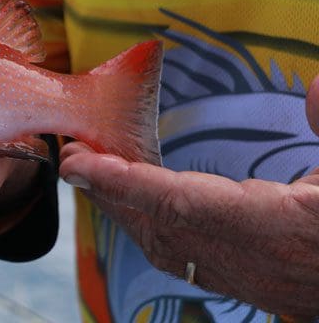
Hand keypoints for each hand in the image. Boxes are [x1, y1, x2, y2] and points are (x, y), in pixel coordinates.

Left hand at [57, 75, 318, 317]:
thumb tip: (318, 86)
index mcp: (278, 231)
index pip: (181, 205)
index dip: (125, 183)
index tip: (79, 163)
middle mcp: (251, 260)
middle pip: (160, 227)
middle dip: (110, 193)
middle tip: (74, 158)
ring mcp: (249, 276)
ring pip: (167, 245)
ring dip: (125, 209)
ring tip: (95, 173)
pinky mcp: (251, 281)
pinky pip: (185, 255)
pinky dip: (152, 225)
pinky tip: (140, 204)